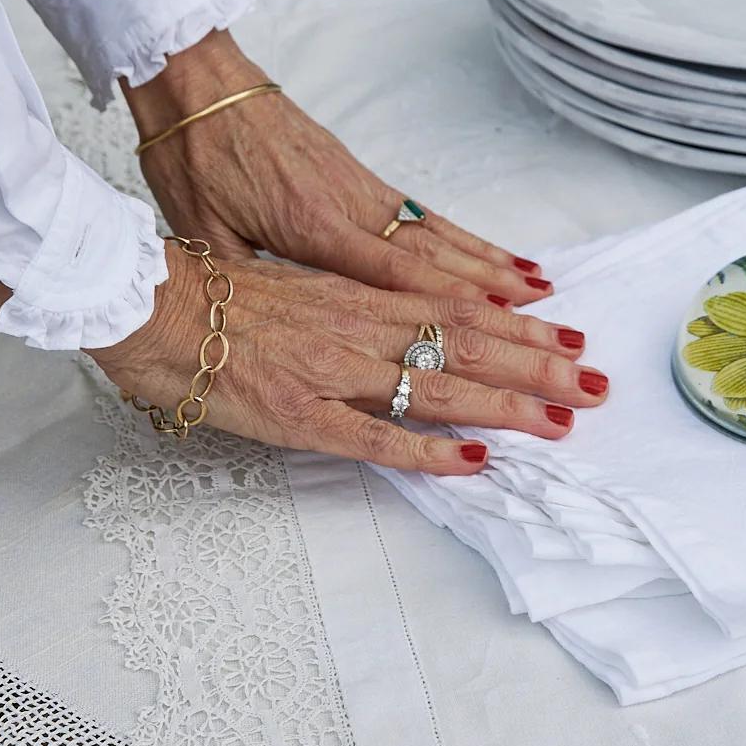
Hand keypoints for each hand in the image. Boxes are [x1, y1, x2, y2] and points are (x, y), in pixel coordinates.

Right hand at [91, 242, 608, 474]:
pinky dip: (427, 448)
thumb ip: (351, 306)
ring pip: (439, 385)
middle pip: (470, 345)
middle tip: (598, 385)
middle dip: (540, 368)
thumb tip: (403, 324)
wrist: (147, 303)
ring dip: (508, 405)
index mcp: (359, 296)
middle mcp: (359, 328)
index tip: (570, 340)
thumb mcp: (298, 286)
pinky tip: (472, 459)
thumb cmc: (212, 290)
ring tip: (563, 420)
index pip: (460, 310)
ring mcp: (332, 371)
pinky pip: (375, 435)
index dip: (521, 328)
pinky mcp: (299, 413)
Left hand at [123, 29, 553, 306]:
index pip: (393, 275)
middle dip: (494, 294)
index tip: (500, 327)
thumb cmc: (194, 156)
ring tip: (541, 288)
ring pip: (438, 233)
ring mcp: (360, 188)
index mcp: (312, 226)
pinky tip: (488, 253)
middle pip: (436, 257)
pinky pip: (423, 215)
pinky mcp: (358, 175)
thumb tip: (267, 326)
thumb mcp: (201, 231)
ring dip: (491, 264)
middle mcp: (350, 206)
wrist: (198, 82)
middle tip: (545, 318)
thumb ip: (244, 281)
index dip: (447, 303)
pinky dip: (463, 237)